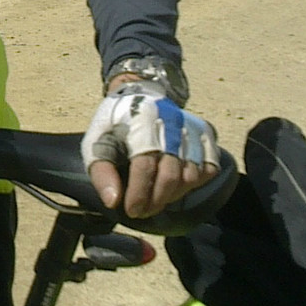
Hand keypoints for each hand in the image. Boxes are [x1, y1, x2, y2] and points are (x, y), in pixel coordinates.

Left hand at [83, 82, 219, 219]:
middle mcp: (171, 123)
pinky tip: (177, 184)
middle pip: (171, 175)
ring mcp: (192, 128)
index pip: (144, 165)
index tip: (132, 210)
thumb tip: (113, 201)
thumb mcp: (96, 142)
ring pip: (192, 175)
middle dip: (156, 200)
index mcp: (141, 121)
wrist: (139, 94)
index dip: (139, 194)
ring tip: (157, 198)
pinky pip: (209, 168)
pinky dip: (195, 182)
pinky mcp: (206, 134)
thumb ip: (102, 172)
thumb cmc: (116, 124)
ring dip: (174, 194)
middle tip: (143, 211)